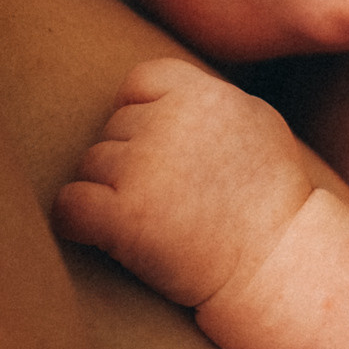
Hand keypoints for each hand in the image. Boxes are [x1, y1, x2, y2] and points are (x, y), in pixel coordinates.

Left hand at [52, 58, 315, 308]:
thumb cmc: (271, 201)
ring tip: (151, 221)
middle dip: (130, 160)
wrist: (279, 267)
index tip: (159, 149)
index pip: (140, 81)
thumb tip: (158, 91)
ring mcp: (145, 167)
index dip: (140, 113)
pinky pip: (69, 204)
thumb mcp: (255, 123)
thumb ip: (206, 98)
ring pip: (91, 164)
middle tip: (166, 199)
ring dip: (107, 192)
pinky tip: (100, 235)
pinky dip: (76, 220)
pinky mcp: (124, 216)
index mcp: (204, 95)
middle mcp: (171, 123)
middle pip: (115, 127)